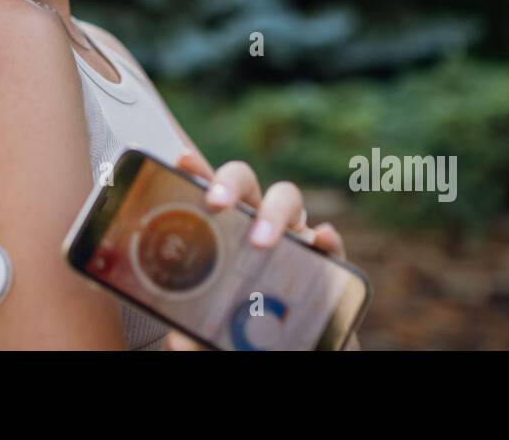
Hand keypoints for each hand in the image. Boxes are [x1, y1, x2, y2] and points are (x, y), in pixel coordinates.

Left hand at [163, 149, 361, 351]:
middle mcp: (254, 224)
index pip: (206, 190)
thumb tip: (179, 339)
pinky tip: (320, 241)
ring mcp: (291, 239)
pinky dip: (326, 239)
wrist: (289, 351)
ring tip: (261, 240)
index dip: (197, 170)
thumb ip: (192, 332)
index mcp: (221, 230)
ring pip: (287, 201)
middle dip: (230, 183)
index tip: (182, 158)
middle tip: (216, 203)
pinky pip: (329, 243)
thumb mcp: (210, 331)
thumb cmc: (242, 335)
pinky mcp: (325, 263)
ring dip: (273, 213)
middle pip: (245, 184)